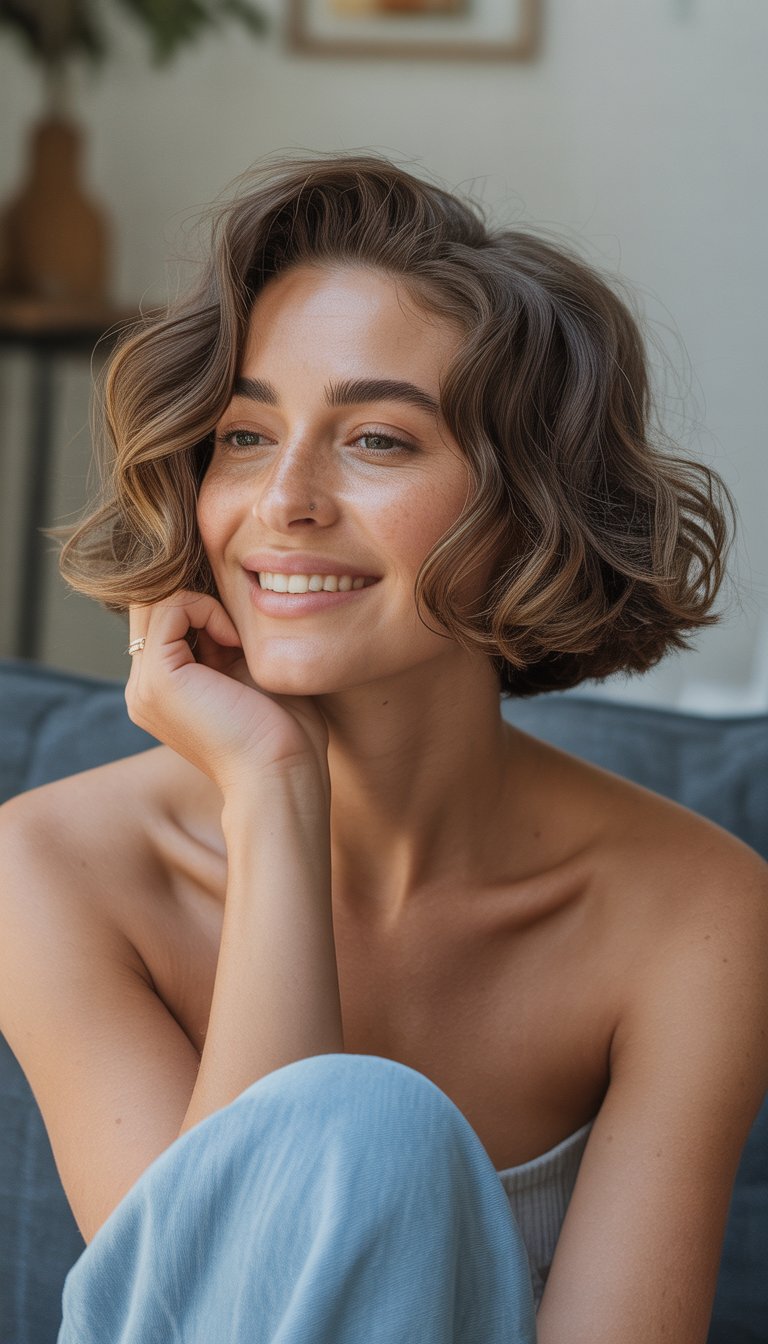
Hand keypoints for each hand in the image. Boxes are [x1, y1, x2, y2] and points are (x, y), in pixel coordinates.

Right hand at [125, 590, 330, 796]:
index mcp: (163, 690)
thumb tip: (225, 594)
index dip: (202, 606)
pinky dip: (206, 609)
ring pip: (155, 600)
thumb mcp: (249, 674)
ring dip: (203, 603)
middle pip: (152, 606)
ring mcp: (145, 686)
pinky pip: (169, 607)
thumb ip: (227, 642)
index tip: (243, 628)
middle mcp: (144, 688)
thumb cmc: (282, 734)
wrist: (281, 778)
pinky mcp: (159, 680)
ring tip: (238, 637)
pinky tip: (234, 640)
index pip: (163, 619)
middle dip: (198, 598)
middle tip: (240, 624)